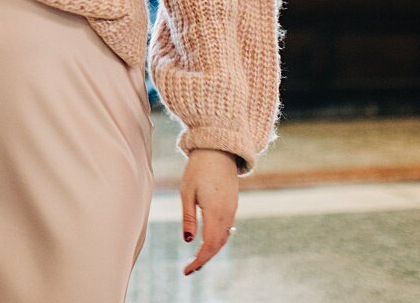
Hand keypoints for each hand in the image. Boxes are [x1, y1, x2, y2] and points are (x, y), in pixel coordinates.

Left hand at [179, 148, 239, 275]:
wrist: (218, 149)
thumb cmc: (198, 168)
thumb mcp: (187, 192)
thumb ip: (189, 217)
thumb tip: (189, 241)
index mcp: (215, 211)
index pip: (209, 244)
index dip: (199, 260)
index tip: (187, 270)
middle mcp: (227, 213)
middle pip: (218, 244)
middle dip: (204, 259)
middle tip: (189, 269)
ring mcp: (232, 209)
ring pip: (224, 238)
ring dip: (211, 250)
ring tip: (196, 260)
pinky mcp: (233, 205)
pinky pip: (227, 228)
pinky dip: (218, 240)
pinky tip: (208, 242)